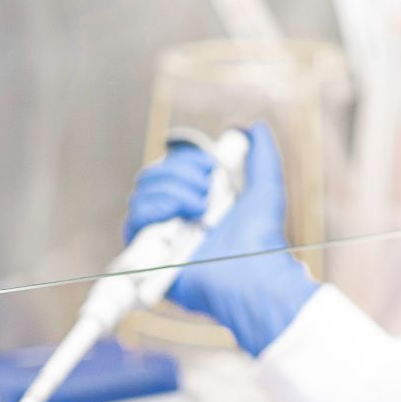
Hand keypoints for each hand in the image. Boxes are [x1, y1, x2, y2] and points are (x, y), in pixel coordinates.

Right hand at [124, 122, 317, 356]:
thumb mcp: (267, 188)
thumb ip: (263, 156)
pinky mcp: (147, 258)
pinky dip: (154, 210)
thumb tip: (253, 127)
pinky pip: (133, 221)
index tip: (210, 166)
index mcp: (196, 201)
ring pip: (141, 195)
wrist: (253, 274)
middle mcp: (174, 218)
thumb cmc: (262, 238)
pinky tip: (179, 218)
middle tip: (207, 191)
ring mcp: (160, 237)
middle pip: (152, 177)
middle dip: (179, 174)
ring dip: (171, 192)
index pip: (171, 168)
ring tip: (200, 209)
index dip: (186, 160)